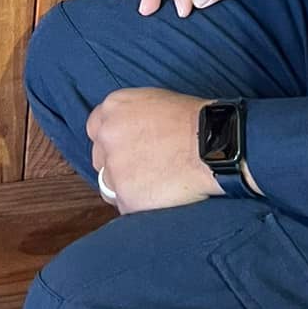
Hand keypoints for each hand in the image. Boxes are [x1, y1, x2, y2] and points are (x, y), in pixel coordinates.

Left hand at [86, 89, 219, 212]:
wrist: (211, 145)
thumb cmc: (193, 121)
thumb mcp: (153, 102)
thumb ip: (131, 116)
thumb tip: (127, 133)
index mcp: (113, 108)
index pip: (96, 130)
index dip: (112, 143)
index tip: (126, 151)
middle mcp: (107, 136)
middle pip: (100, 159)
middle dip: (117, 166)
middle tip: (144, 170)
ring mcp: (115, 167)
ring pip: (111, 185)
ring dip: (127, 187)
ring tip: (156, 184)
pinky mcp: (126, 195)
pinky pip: (127, 206)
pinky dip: (142, 205)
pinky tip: (162, 195)